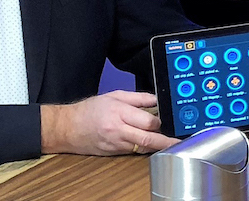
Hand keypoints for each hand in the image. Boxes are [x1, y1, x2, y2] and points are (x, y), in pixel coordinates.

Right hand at [41, 90, 178, 155]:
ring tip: (171, 143)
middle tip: (180, 141)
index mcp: (119, 113)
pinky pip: (134, 151)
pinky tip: (152, 144)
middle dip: (166, 141)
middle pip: (149, 139)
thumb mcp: (114, 96)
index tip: (169, 119)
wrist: (68, 128)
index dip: (160, 121)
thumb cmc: (90, 110)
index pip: (148, 121)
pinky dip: (144, 148)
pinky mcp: (115, 153)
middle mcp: (119, 130)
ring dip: (158, 146)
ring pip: (143, 148)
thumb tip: (157, 100)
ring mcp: (117, 144)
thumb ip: (138, 98)